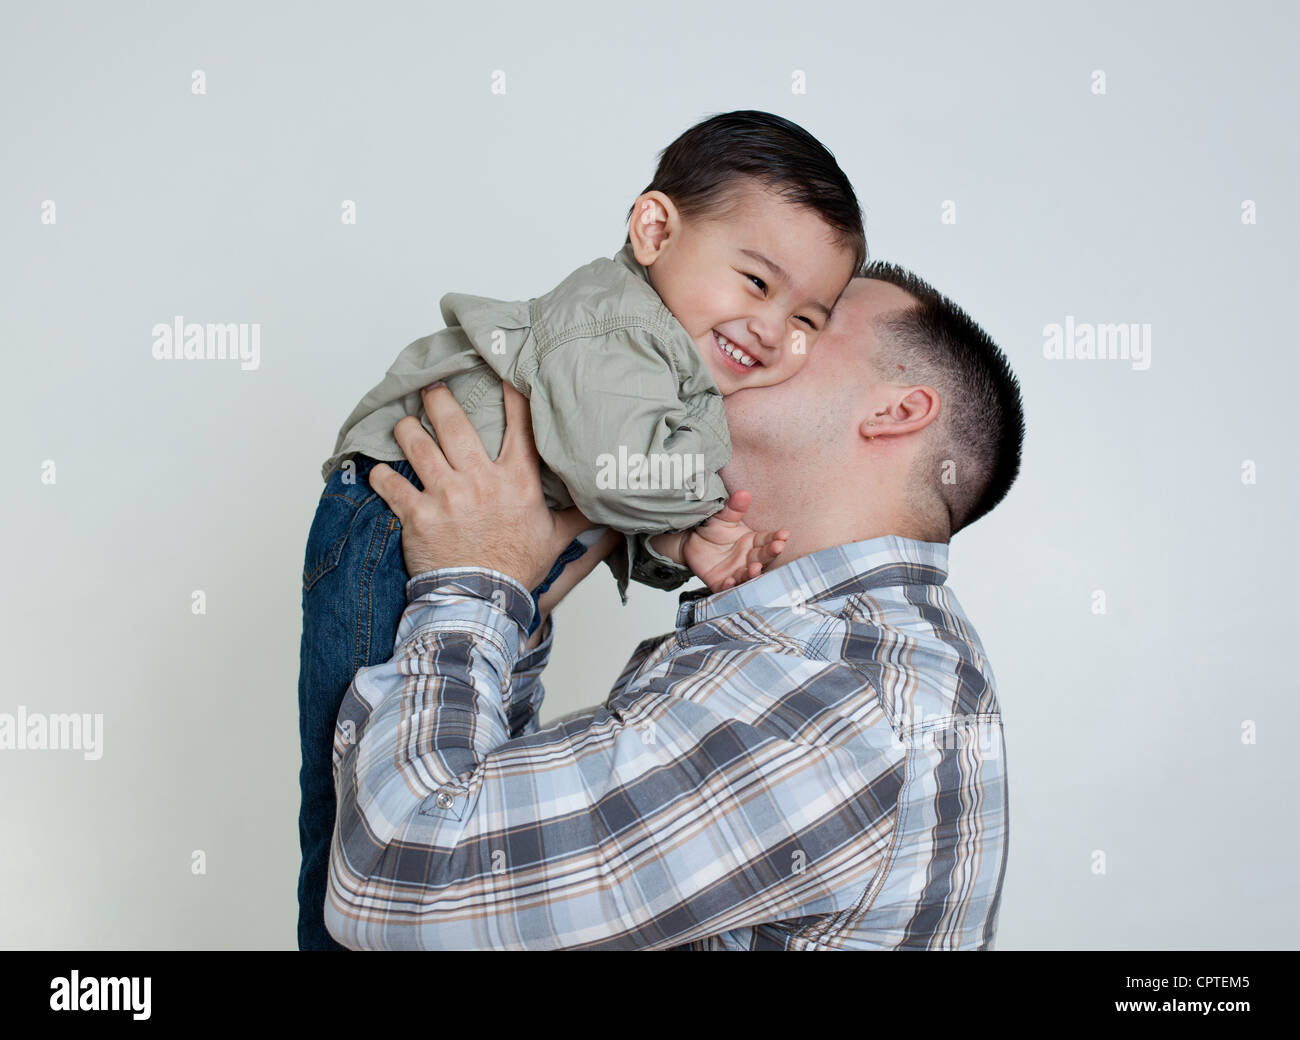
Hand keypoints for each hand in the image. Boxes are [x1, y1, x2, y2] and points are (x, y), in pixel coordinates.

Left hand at [369, 382, 590, 590]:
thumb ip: (579, 517)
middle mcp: (480, 481)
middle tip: (432, 387)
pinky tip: (376, 470)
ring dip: (407, 430)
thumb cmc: (516, 569)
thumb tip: (609, 510)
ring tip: (404, 423)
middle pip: (455, 426)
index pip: (518, 427)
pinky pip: (391, 485)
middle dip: (440, 400)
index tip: (502, 372)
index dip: (511, 394)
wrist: (483, 602)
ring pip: (418, 446)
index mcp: (516, 482)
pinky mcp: (418, 515)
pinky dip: (380, 475)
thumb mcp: (556, 539)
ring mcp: (446, 496)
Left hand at [681, 490, 788, 592]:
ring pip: (748, 575)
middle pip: (763, 557)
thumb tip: (743, 493)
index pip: (767, 540)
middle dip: (771, 553)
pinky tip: (730, 581)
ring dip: (753, 572)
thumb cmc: (712, 529)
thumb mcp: (722, 517)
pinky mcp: (721, 582)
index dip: (776, 538)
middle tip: (777, 547)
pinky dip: (730, 586)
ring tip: (755, 567)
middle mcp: (748, 558)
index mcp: (752, 542)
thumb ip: (733, 508)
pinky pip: (727, 587)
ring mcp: (736, 571)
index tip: (784, 534)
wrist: (690, 541)